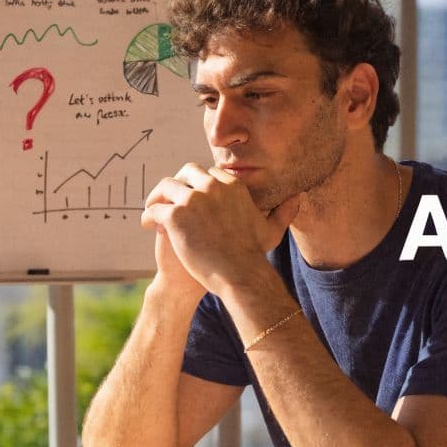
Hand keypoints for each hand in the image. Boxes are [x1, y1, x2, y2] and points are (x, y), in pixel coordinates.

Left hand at [142, 163, 302, 291]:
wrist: (239, 274)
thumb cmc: (253, 255)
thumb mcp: (271, 229)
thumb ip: (284, 211)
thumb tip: (298, 196)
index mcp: (232, 185)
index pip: (209, 173)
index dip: (198, 183)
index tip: (192, 195)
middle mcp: (212, 186)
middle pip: (186, 172)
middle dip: (177, 183)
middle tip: (169, 197)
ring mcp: (192, 199)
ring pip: (166, 186)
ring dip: (158, 196)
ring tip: (154, 209)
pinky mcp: (175, 216)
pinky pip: (155, 209)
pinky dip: (149, 215)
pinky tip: (149, 225)